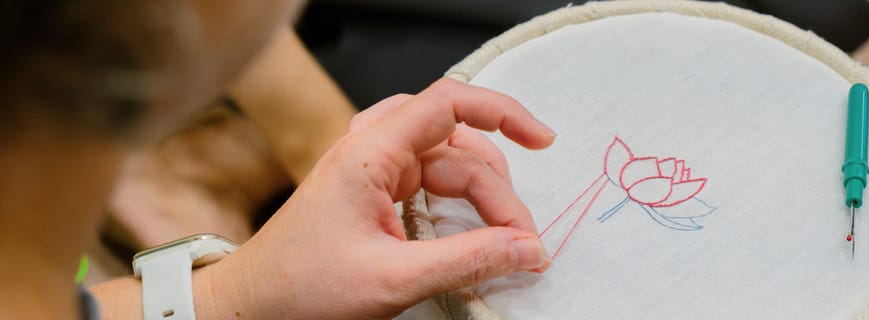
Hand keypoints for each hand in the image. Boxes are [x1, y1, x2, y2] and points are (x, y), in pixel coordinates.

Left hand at [209, 78, 555, 318]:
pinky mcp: (374, 192)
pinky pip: (430, 184)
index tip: (541, 139)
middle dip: (496, 191)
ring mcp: (372, 170)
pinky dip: (459, 206)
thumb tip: (526, 249)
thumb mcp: (392, 279)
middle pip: (457, 148)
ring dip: (481, 198)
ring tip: (503, 239)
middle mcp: (372, 151)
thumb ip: (467, 261)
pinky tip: (474, 232)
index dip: (501, 113)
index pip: (448, 104)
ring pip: (447, 166)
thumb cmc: (300, 288)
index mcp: (369, 153)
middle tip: (521, 241)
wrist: (251, 305)